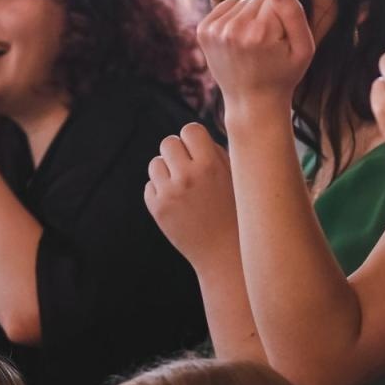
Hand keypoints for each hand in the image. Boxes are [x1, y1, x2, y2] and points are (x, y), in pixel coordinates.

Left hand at [145, 123, 236, 266]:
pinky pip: (150, 186)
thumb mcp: (235, 178)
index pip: (190, 130)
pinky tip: (178, 203)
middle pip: (168, 143)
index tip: (200, 151)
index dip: (194, 139)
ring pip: (155, 163)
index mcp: (211, 165)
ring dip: (167, 171)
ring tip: (183, 186)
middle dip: (177, 152)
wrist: (224, 253)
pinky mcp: (157, 209)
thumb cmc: (235, 212)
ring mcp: (169, 193)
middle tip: (189, 167)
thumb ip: (215, 153)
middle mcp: (188, 176)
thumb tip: (193, 135)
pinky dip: (160, 191)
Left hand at [198, 0, 312, 113]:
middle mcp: (234, 29)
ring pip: (242, 0)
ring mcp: (215, 30)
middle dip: (266, 14)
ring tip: (252, 43)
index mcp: (260, 33)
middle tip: (267, 44)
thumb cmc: (283, 74)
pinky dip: (234, 17)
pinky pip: (226, 5)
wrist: (252, 101)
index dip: (282, 15)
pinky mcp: (203, 30)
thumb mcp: (304, 48)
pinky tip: (238, 39)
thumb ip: (294, 11)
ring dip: (249, 16)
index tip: (280, 39)